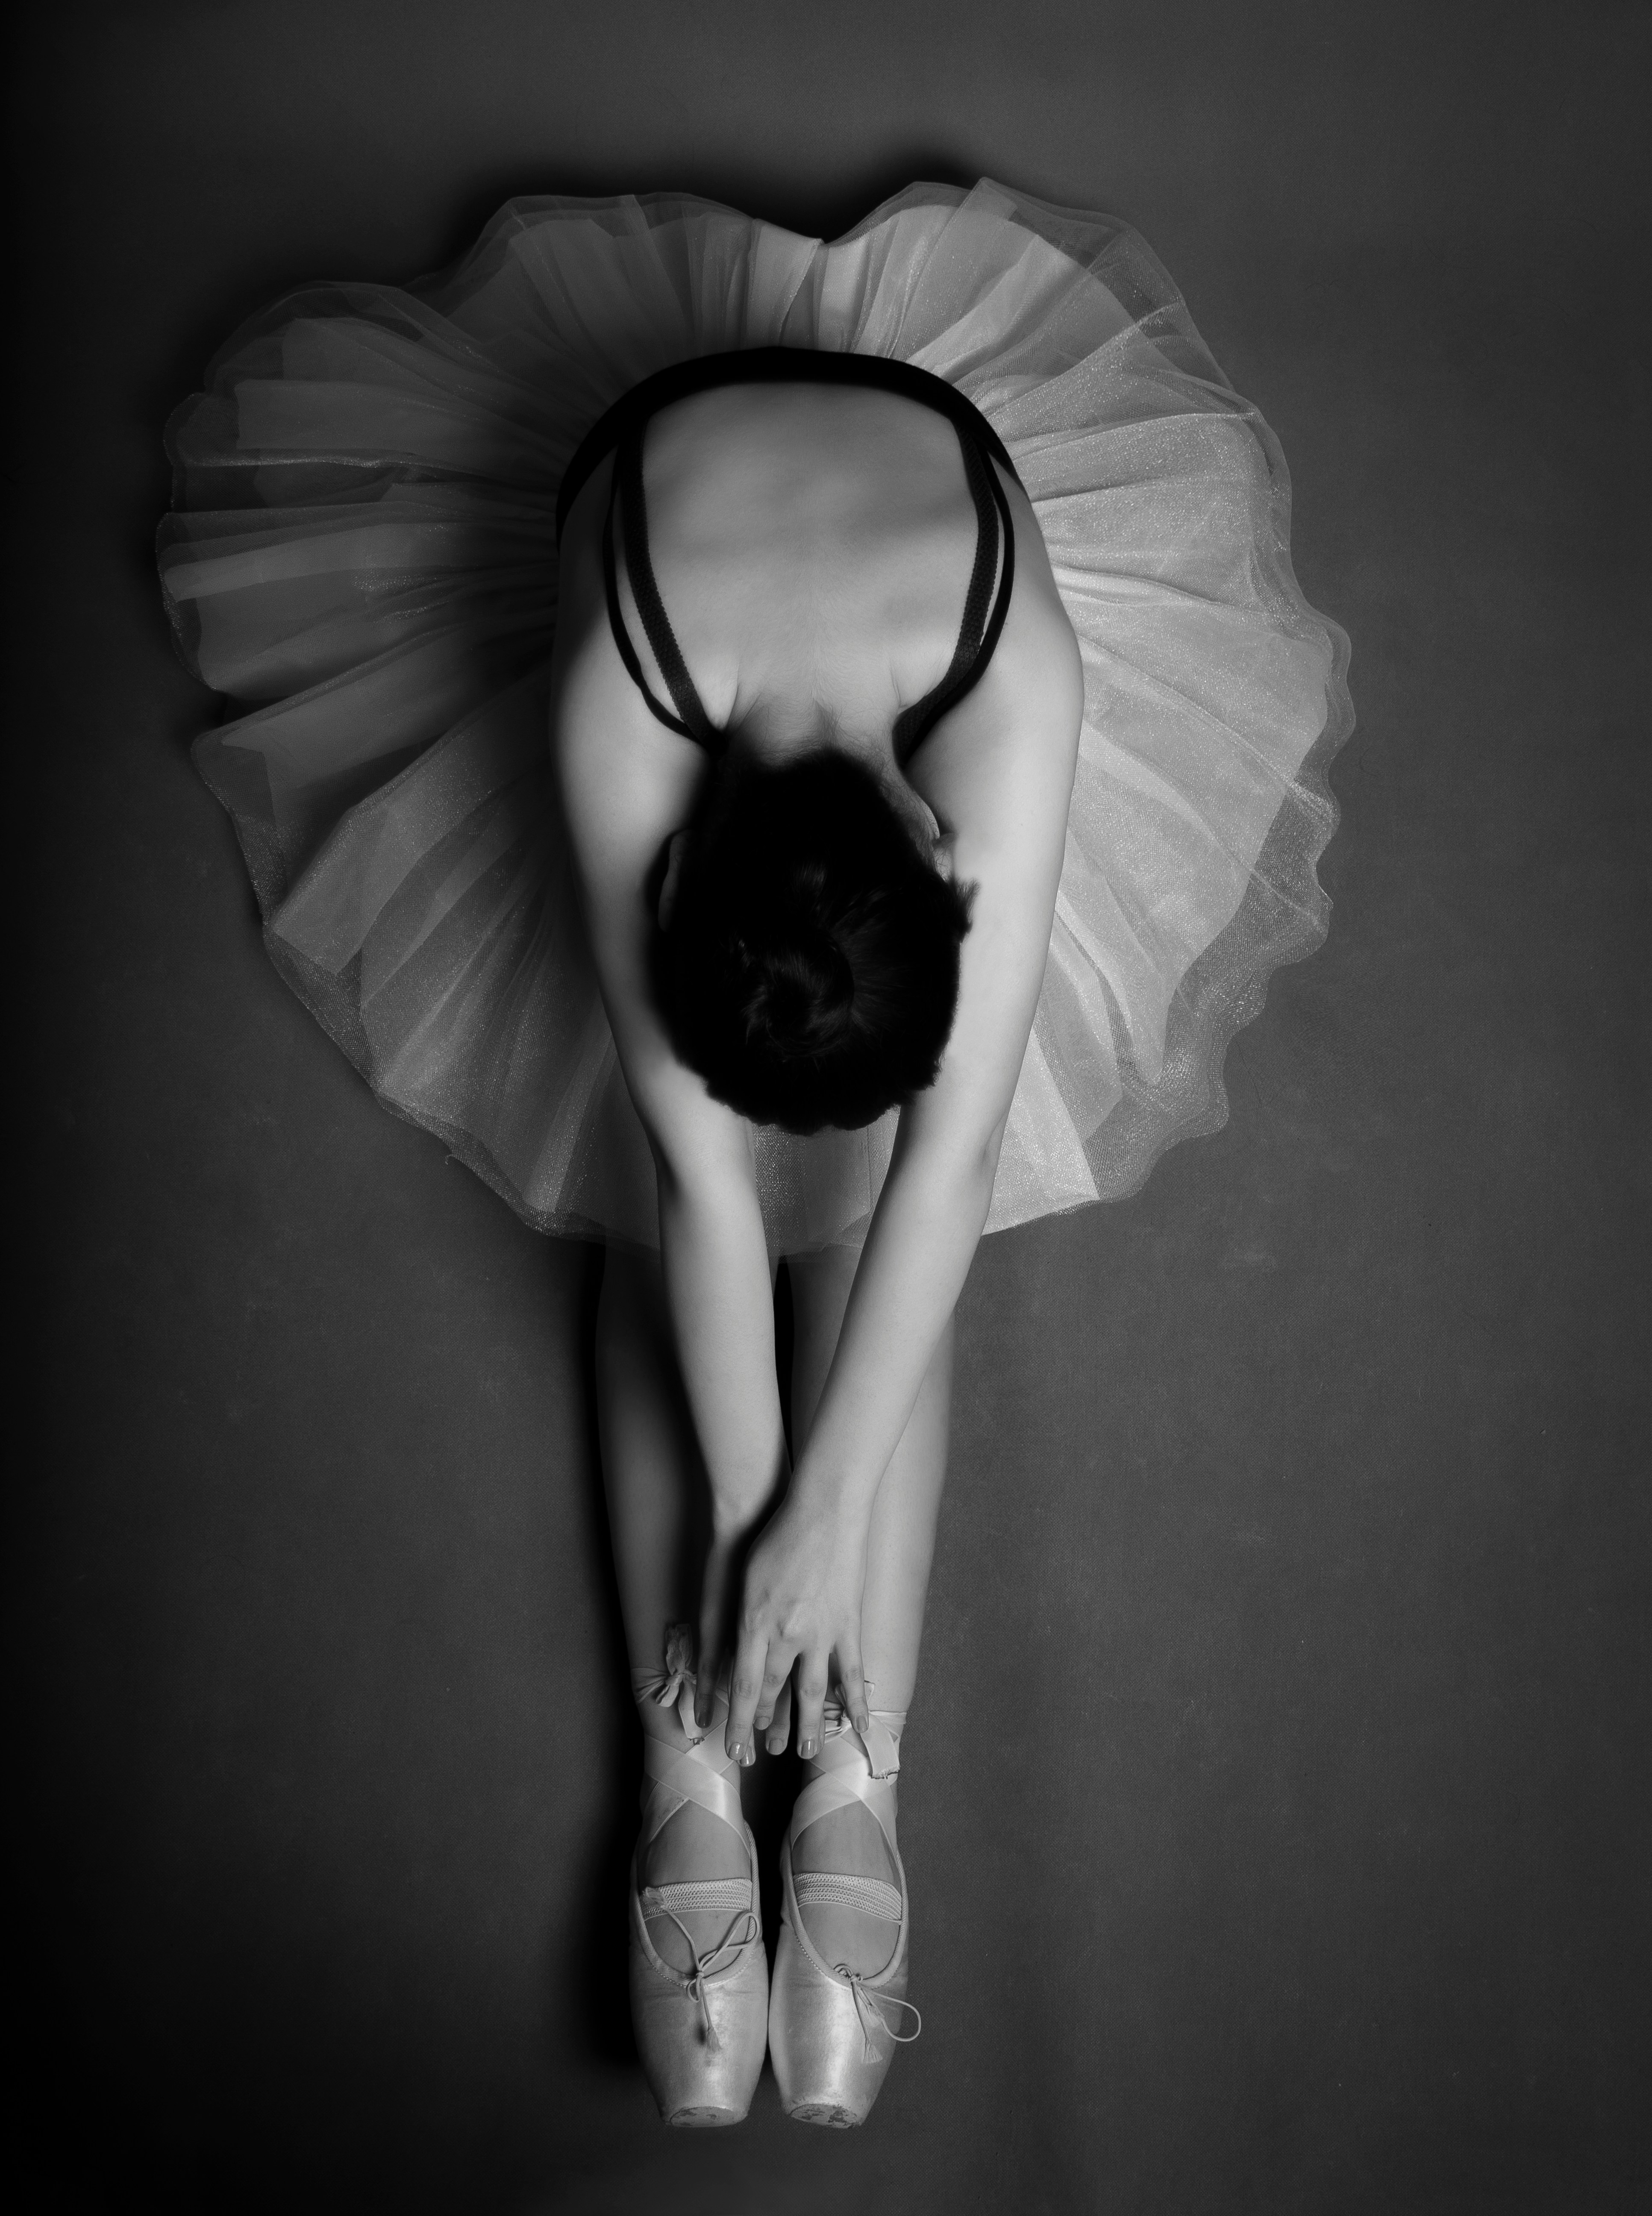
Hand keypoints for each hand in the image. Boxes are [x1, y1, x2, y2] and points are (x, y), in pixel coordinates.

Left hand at [723, 1494, 870, 1764]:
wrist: (822, 1511)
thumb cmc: (776, 1538)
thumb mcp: (746, 1581)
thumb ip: (742, 1620)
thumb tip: (739, 1652)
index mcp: (754, 1624)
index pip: (742, 1686)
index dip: (738, 1721)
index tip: (734, 1746)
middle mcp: (786, 1635)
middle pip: (773, 1692)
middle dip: (764, 1725)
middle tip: (761, 1754)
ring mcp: (821, 1633)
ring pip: (811, 1692)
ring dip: (807, 1725)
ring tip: (803, 1752)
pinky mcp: (848, 1625)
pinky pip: (852, 1672)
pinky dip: (855, 1701)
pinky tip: (860, 1726)